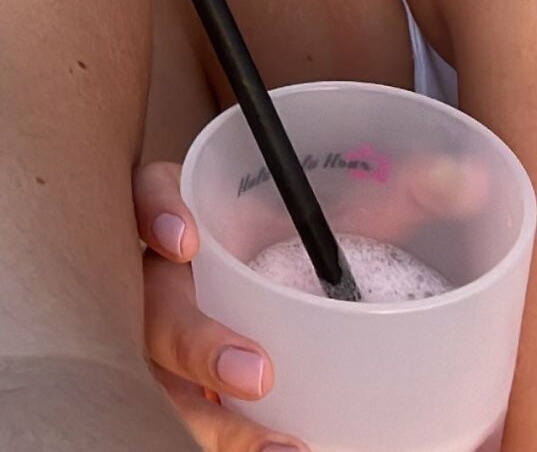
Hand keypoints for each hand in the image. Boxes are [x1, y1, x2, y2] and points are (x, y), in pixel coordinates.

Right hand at [135, 151, 485, 449]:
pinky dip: (224, 438)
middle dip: (196, 339)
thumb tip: (456, 181)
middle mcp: (158, 281)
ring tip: (280, 447)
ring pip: (161, 383)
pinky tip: (274, 451)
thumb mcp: (321, 219)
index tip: (184, 241)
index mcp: (183, 218)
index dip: (156, 213)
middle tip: (255, 371)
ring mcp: (158, 345)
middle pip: (152, 306)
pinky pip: (182, 417)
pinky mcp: (176, 393)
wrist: (249, 304)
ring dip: (214, 419)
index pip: (149, 196)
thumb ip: (384, 201)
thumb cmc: (278, 252)